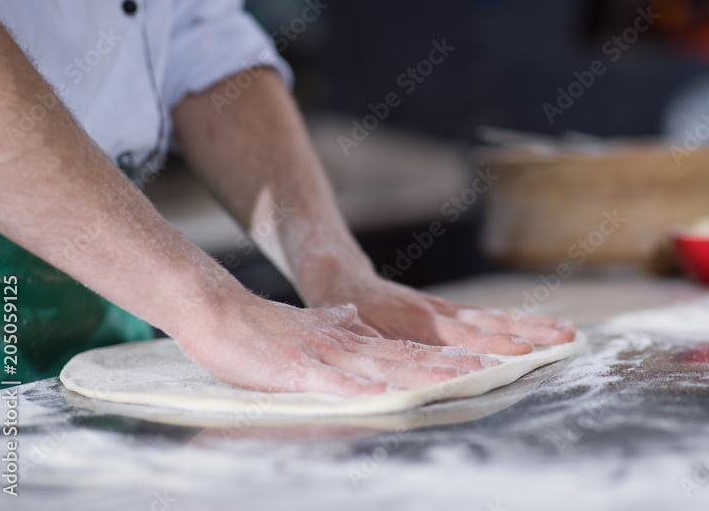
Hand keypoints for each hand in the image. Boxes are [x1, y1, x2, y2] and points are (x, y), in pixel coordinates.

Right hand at [175, 290, 498, 395]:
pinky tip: (383, 396)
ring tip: (456, 378)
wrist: (219, 312)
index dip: (442, 357)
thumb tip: (352, 320)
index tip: (478, 363)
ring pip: (381, 366)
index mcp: (351, 340)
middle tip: (489, 370)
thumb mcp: (311, 327)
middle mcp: (347, 345)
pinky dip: (359, 389)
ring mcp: (325, 355)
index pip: (405, 350)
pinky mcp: (297, 368)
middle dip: (447, 366)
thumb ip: (335, 325)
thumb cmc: (264, 330)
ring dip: (419, 373)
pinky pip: (333, 381)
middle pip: (405, 357)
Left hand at [305, 272, 577, 355]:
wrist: (339, 275)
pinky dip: (512, 320)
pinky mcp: (446, 310)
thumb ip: (382, 353)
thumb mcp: (355, 334)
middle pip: (493, 324)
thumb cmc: (343, 311)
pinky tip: (535, 326)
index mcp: (417, 322)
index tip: (527, 353)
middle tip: (570, 339)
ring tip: (568, 331)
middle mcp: (438, 313)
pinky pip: (485, 315)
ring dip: (532, 325)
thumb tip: (408, 378)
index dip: (496, 346)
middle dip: (533, 333)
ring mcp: (445, 309)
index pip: (466, 337)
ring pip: (495, 318)